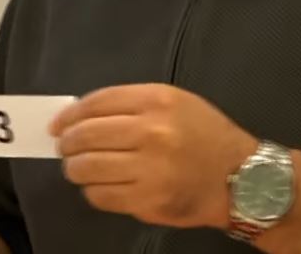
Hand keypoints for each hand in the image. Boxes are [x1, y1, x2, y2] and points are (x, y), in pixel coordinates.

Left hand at [50, 84, 256, 228]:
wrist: (243, 178)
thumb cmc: (204, 135)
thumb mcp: (175, 102)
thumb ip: (130, 105)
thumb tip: (79, 117)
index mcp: (157, 101)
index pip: (96, 103)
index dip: (69, 116)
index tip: (57, 126)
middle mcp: (152, 132)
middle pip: (86, 135)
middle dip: (67, 144)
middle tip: (65, 149)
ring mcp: (150, 168)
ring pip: (88, 167)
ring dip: (75, 169)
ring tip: (79, 168)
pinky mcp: (148, 200)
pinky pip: (101, 195)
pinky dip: (92, 191)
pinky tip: (100, 186)